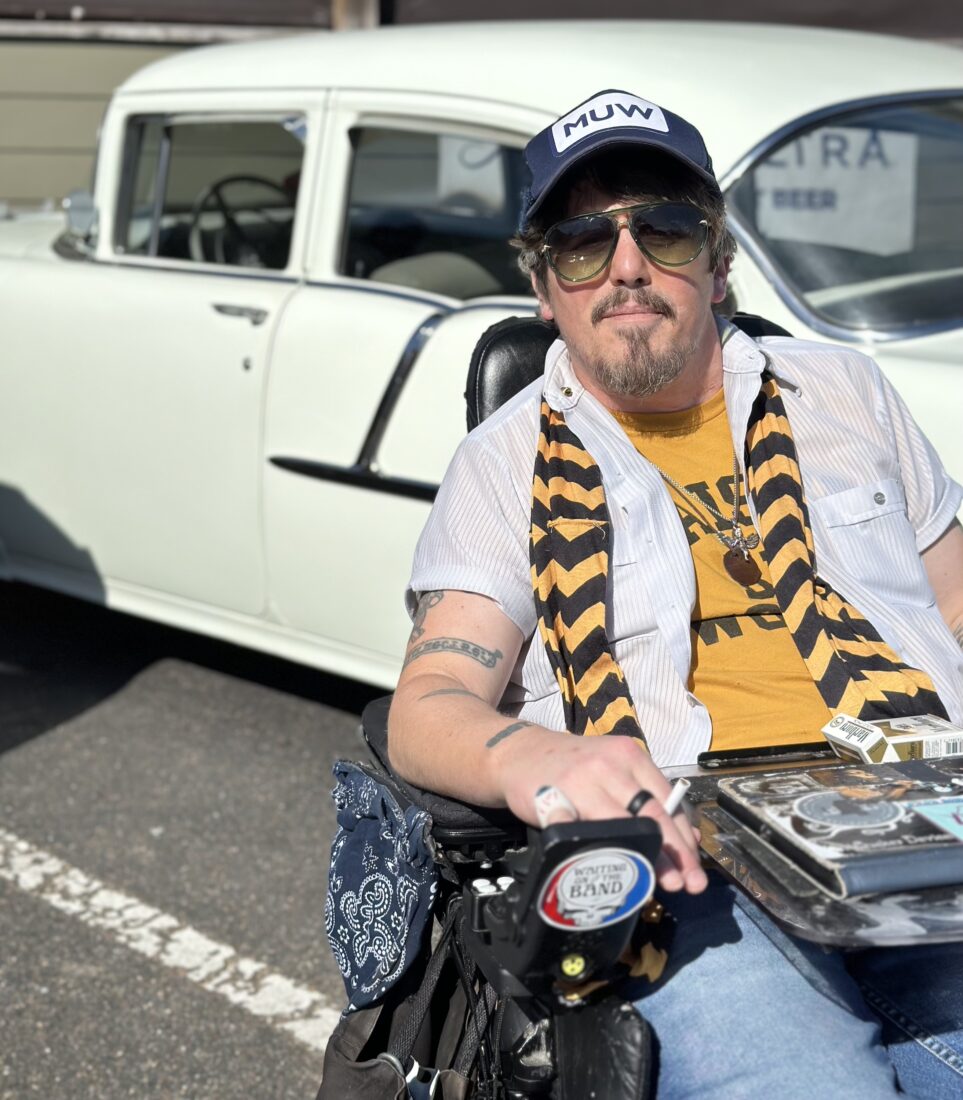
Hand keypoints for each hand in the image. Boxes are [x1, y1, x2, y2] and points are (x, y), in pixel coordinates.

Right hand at [491, 727, 706, 893]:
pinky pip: (578, 831)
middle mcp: (609, 764)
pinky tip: (605, 871)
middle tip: (686, 884)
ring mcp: (581, 780)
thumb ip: (648, 798)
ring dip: (640, 858)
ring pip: (619, 824)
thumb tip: (690, 838)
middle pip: (650, 813)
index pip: (669, 800)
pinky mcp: (553, 799)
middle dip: (671, 853)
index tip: (694, 870)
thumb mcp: (615, 770)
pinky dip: (594, 852)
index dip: (684, 839)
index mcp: (631, 756)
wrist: (519, 752)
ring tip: (653, 884)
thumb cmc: (575, 766)